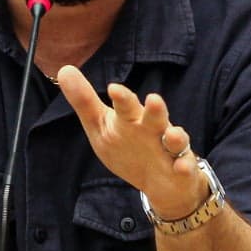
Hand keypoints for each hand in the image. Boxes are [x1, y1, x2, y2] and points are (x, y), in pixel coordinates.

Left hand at [56, 67, 206, 219]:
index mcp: (132, 119)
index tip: (113, 89)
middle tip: (153, 99)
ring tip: (172, 134)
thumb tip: (64, 69)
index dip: (122, 99)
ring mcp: (170, 148)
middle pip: (154, 117)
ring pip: (175, 139)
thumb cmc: (129, 146)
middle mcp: (153, 129)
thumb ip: (85, 101)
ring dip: (175, 136)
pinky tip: (181, 167)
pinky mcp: (182, 168)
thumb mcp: (102, 126)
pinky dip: (184, 167)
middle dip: (155, 110)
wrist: (162, 181)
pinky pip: (185, 167)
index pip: (126, 107)